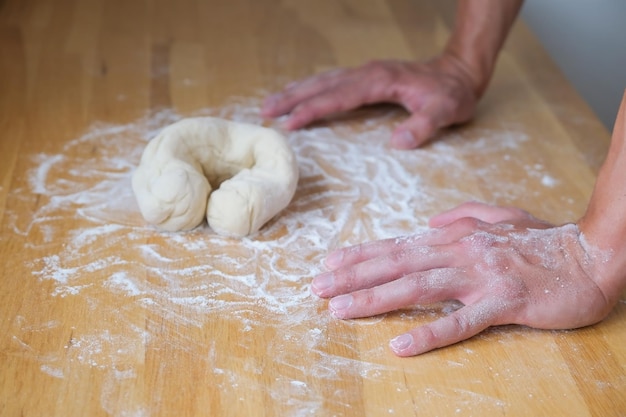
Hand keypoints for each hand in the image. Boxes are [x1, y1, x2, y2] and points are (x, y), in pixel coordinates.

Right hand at [261, 56, 477, 148]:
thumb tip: (397, 143)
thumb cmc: (452, 94)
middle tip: (265, 110)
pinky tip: (301, 93)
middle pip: (322, 84)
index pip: (339, 96)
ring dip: (297, 90)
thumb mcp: (446, 112)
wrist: (460, 71)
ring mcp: (366, 72)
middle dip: (292, 97)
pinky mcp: (367, 76)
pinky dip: (312, 87)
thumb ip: (423, 126)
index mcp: (380, 80)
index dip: (313, 109)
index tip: (290, 123)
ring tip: (272, 103)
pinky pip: (332, 81)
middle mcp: (368, 72)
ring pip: (324, 80)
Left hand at [311, 202, 615, 355]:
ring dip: (375, 299)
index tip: (329, 265)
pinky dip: (429, 333)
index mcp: (457, 236)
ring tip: (339, 310)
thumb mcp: (502, 217)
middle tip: (316, 288)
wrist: (593, 253)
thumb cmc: (546, 240)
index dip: (361, 255)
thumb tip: (430, 222)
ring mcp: (481, 276)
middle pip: (397, 265)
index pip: (398, 246)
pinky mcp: (504, 302)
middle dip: (353, 277)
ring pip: (417, 288)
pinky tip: (401, 346)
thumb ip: (464, 215)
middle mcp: (460, 252)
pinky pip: (461, 322)